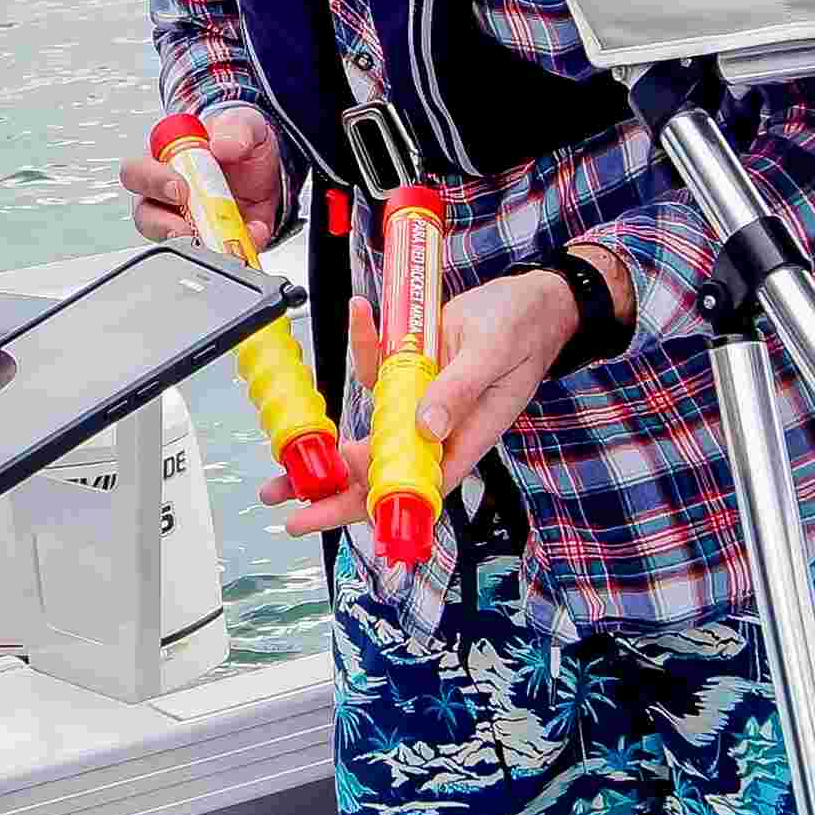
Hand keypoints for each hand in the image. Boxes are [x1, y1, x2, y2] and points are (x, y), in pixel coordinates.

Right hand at [120, 103, 281, 247]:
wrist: (269, 167)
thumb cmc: (239, 142)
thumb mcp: (243, 124)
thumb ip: (236, 128)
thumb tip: (224, 144)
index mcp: (164, 161)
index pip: (136, 172)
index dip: (152, 182)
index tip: (179, 188)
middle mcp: (166, 196)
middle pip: (145, 215)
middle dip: (164, 225)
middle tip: (189, 226)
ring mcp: (187, 222)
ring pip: (173, 242)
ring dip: (195, 245)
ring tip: (218, 241)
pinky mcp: (213, 241)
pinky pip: (216, 255)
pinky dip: (236, 248)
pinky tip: (253, 233)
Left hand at [262, 261, 603, 539]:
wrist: (532, 299)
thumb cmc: (523, 330)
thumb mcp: (491, 355)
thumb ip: (458, 391)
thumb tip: (426, 428)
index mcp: (463, 437)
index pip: (412, 486)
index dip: (370, 506)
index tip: (329, 515)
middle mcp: (437, 428)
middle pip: (379, 470)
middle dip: (331, 488)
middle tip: (284, 499)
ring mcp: (420, 402)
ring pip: (368, 432)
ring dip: (326, 442)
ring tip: (281, 459)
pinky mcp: (410, 373)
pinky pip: (376, 370)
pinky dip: (363, 345)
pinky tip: (359, 314)